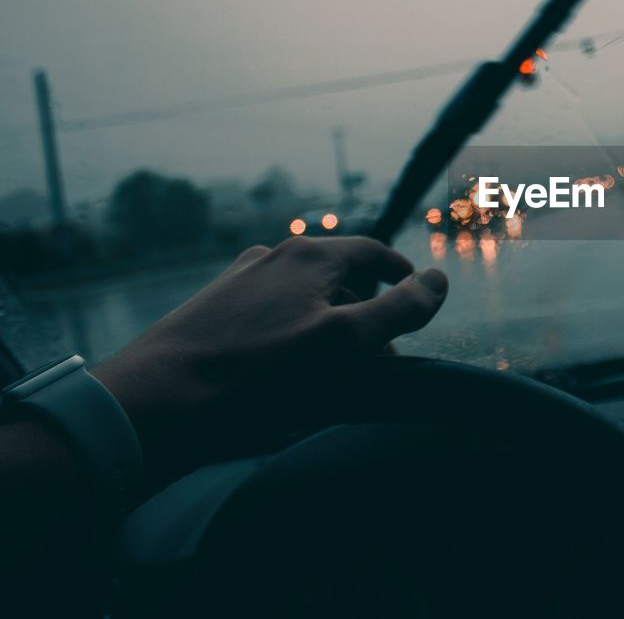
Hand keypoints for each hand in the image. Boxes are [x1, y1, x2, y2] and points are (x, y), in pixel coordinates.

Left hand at [92, 236, 446, 481]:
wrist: (157, 399)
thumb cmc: (257, 373)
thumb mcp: (345, 342)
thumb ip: (400, 309)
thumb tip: (439, 279)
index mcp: (309, 256)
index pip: (373, 251)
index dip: (401, 274)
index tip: (416, 296)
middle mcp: (273, 259)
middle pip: (339, 277)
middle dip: (365, 312)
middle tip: (378, 354)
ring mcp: (239, 284)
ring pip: (303, 299)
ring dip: (328, 327)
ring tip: (335, 372)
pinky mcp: (214, 313)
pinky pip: (271, 317)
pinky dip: (293, 337)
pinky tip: (288, 376)